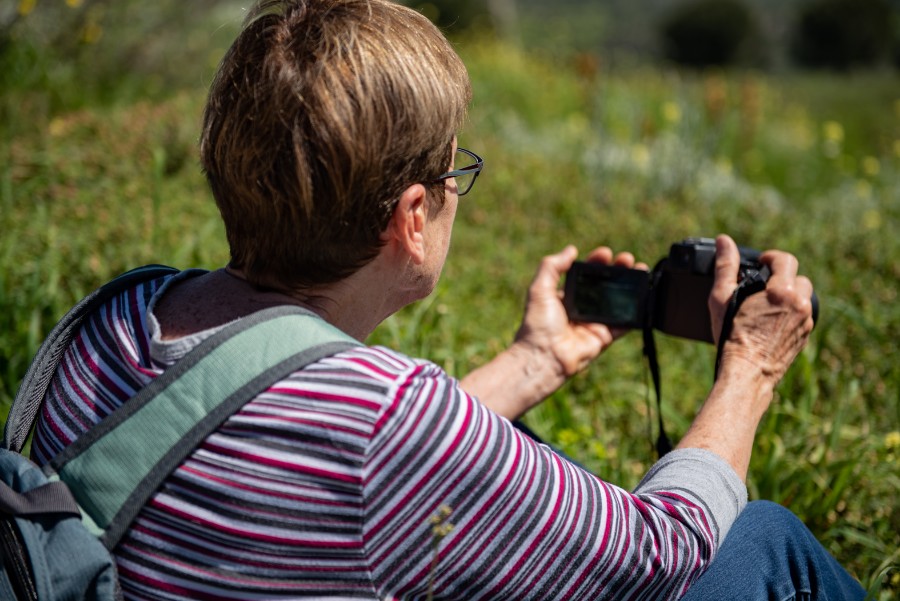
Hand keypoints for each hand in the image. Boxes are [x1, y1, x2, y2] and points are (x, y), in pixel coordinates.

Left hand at [513, 245, 645, 377]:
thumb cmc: (537, 324)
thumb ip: (552, 266)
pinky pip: (624, 324)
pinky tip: (645, 295)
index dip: (596, 263)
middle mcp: (581, 308)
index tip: (605, 253)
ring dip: (630, 287)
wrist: (544, 356)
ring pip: (617, 301)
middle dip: (617, 271)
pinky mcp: (604, 337)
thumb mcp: (539, 289)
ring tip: (640, 270)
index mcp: (565, 296)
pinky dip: (635, 312)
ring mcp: (594, 323)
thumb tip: (571, 250)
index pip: (585, 275)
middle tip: (627, 259)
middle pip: (604, 286)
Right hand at [709, 234, 814, 386]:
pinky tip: (772, 321)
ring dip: (789, 296)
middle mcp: (799, 305)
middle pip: (799, 279)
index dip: (772, 257)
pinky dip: (791, 314)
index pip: (786, 260)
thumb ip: (725, 267)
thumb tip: (724, 241)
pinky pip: (803, 316)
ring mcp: (805, 322)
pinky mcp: (805, 336)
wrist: (747, 373)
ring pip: (803, 298)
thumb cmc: (732, 337)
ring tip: (768, 304)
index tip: (762, 262)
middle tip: (763, 286)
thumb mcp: (722, 299)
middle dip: (783, 278)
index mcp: (781, 292)